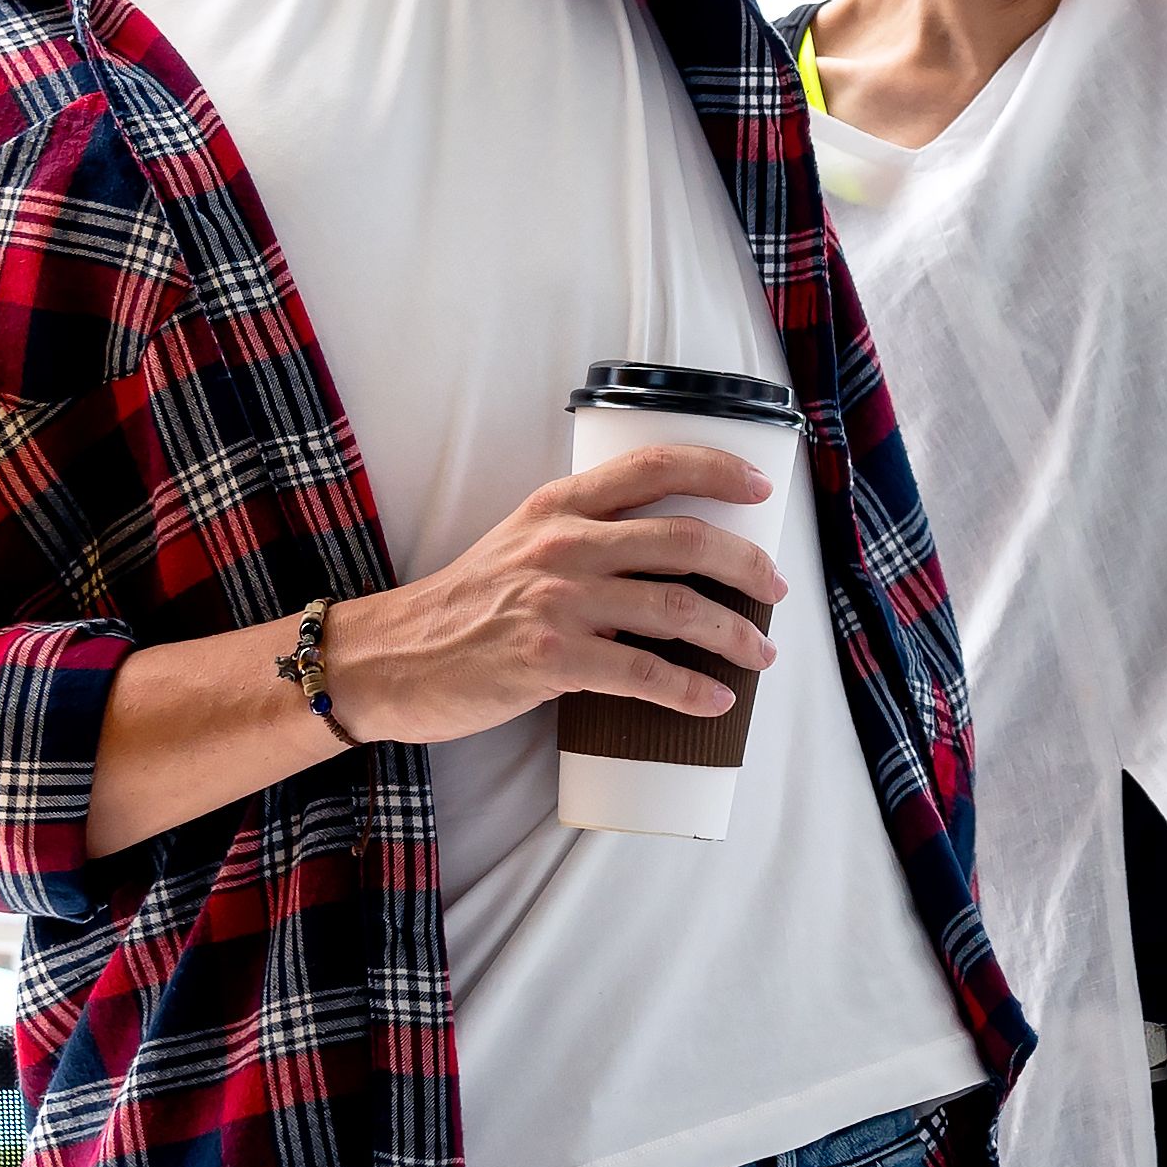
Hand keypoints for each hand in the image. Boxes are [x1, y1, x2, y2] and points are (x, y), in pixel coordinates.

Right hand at [319, 446, 783, 742]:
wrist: (390, 660)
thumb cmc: (462, 607)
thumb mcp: (518, 542)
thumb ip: (580, 534)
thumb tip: (663, 555)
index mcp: (559, 505)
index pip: (653, 466)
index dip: (717, 469)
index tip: (761, 489)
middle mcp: (564, 543)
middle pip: (685, 539)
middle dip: (747, 566)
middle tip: (777, 591)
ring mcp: (558, 602)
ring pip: (677, 608)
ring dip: (734, 634)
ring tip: (760, 655)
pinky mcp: (550, 660)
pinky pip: (644, 674)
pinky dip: (690, 690)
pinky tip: (715, 701)